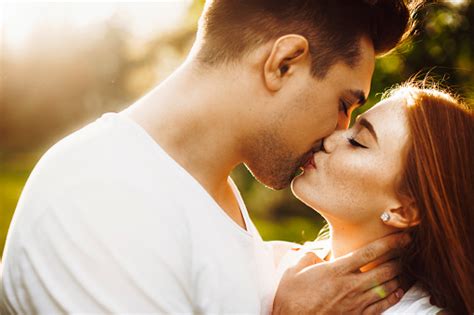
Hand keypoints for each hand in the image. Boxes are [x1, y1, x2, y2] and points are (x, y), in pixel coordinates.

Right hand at [272, 233, 409, 314]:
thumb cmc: (290, 296)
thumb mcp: (294, 268)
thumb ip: (309, 254)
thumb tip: (318, 250)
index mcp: (336, 270)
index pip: (369, 253)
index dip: (389, 243)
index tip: (403, 237)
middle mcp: (350, 286)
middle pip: (384, 270)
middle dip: (400, 259)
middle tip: (409, 251)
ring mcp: (355, 304)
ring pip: (387, 288)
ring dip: (399, 278)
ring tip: (407, 269)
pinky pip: (382, 307)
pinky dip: (393, 297)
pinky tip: (398, 291)